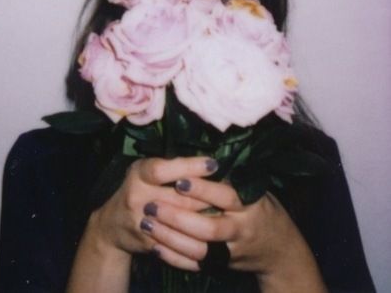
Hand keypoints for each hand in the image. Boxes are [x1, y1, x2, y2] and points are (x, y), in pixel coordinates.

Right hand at [89, 157, 215, 266]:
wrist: (112, 226)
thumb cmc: (138, 188)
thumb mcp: (145, 170)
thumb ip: (170, 166)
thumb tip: (207, 163)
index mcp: (138, 174)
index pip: (163, 170)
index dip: (189, 167)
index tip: (213, 164)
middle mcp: (137, 197)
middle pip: (178, 199)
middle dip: (206, 198)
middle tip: (229, 195)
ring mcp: (142, 223)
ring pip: (181, 225)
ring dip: (205, 221)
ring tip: (225, 216)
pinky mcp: (147, 244)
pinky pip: (177, 248)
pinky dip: (196, 246)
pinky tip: (213, 243)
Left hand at [140, 176, 326, 289]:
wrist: (279, 249)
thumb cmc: (259, 208)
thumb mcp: (254, 188)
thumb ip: (229, 178)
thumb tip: (200, 160)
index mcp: (249, 204)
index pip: (226, 195)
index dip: (203, 189)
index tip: (180, 180)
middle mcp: (242, 229)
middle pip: (210, 227)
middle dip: (179, 217)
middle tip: (152, 205)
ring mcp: (232, 251)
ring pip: (200, 249)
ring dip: (171, 237)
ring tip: (147, 224)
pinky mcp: (223, 265)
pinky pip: (197, 265)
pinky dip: (175, 258)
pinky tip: (155, 247)